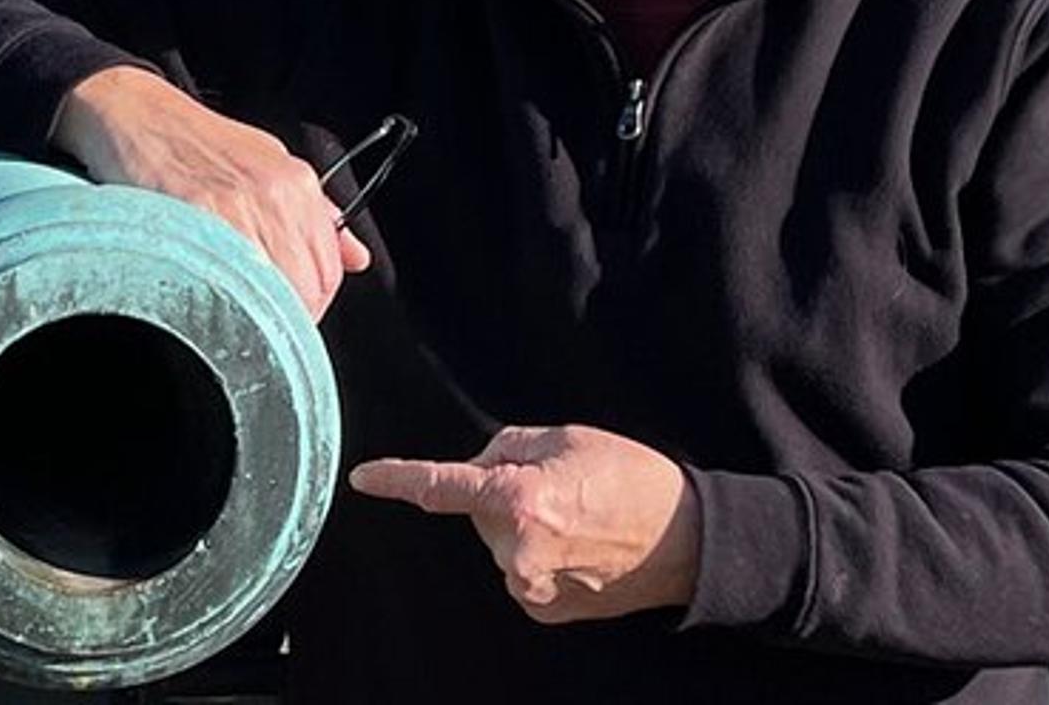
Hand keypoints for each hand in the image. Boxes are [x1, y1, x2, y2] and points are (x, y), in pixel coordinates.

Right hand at [52, 65, 369, 319]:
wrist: (134, 111)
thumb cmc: (197, 142)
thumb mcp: (267, 164)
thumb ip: (313, 215)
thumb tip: (357, 258)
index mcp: (299, 185)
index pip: (329, 273)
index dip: (310, 307)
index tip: (285, 321)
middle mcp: (278, 193)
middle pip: (305, 290)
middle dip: (285, 322)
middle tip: (257, 332)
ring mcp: (237, 204)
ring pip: (270, 293)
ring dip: (253, 320)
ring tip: (229, 322)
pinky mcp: (195, 213)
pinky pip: (225, 279)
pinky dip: (220, 301)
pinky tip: (205, 301)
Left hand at [349, 425, 699, 623]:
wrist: (685, 541)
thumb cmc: (631, 480)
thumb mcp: (567, 438)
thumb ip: (510, 446)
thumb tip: (480, 463)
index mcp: (518, 499)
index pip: (441, 488)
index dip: (397, 480)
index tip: (363, 478)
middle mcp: (515, 551)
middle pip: (480, 511)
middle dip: (503, 493)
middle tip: (557, 485)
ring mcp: (529, 587)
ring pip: (500, 543)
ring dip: (523, 527)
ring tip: (577, 518)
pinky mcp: (543, 609)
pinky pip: (519, 571)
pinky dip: (538, 556)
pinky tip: (576, 547)